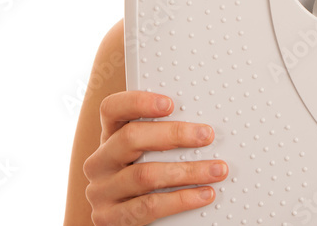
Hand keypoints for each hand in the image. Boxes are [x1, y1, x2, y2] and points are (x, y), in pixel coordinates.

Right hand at [82, 90, 228, 224]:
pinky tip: (204, 194)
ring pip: (144, 175)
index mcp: (109, 138)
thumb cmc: (139, 183)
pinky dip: (181, 199)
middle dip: (174, 134)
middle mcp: (100, 162)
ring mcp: (101, 192)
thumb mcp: (143, 155)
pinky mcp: (109, 218)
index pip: (113, 109)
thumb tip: (202, 127)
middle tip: (206, 135)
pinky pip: (148, 206)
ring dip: (188, 171)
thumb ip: (161, 140)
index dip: (138, 102)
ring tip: (216, 170)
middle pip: (130, 138)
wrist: (119, 225)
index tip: (169, 103)